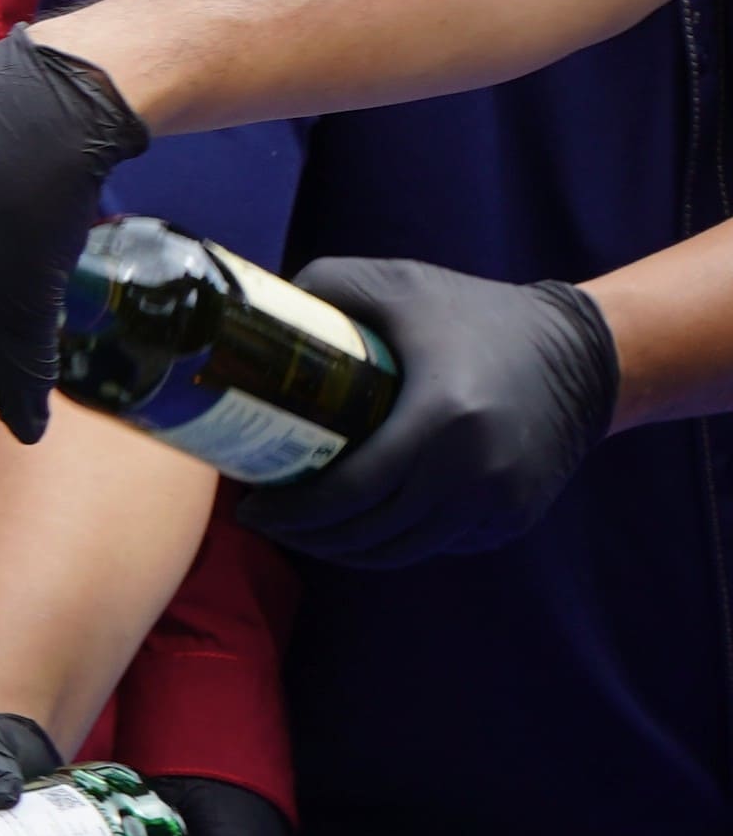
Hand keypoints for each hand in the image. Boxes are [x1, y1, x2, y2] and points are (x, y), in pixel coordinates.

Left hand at [242, 259, 616, 567]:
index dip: (291, 510)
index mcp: (442, 416)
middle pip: (368, 531)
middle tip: (264, 517)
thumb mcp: (400, 285)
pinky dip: (392, 542)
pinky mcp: (513, 517)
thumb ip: (325, 286)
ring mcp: (499, 502)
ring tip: (302, 527)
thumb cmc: (478, 313)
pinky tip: (359, 524)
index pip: (349, 491)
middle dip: (305, 533)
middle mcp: (475, 471)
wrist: (587, 352)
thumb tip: (254, 313)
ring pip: (399, 550)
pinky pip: (436, 544)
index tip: (248, 505)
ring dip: (343, 548)